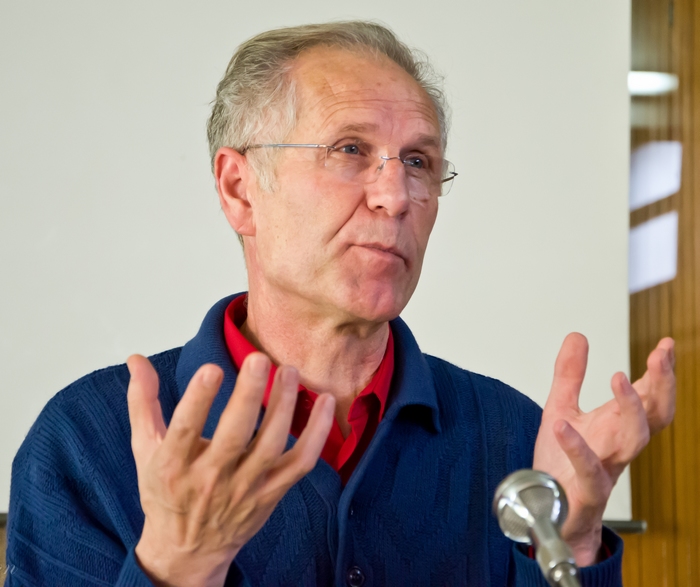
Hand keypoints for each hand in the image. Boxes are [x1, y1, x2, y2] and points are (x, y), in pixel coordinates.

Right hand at [126, 353, 334, 586]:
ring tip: (287, 371)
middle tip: (258, 359)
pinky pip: (301, 463)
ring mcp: (245, 488)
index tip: (212, 369)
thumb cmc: (166, 493)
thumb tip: (137, 359)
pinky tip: (324, 402)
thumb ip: (143, 401)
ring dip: (282, 406)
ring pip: (271, 446)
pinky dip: (317, 433)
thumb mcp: (144, 449)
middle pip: (234, 437)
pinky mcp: (271, 493)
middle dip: (247, 396)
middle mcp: (209, 480)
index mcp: (173, 466)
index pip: (184, 431)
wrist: (187, 551)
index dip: (198, 400)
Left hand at [532, 333, 674, 565]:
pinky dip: (576, 447)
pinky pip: (587, 469)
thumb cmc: (561, 464)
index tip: (666, 343)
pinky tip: (561, 426)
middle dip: (662, 384)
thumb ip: (570, 375)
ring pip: (634, 440)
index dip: (660, 371)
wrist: (548, 510)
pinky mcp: (586, 490)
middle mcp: (618, 445)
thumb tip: (577, 335)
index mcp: (616, 425)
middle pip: (655, 415)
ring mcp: (606, 467)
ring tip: (618, 377)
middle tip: (660, 355)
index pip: (649, 395)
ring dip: (631, 408)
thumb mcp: (560, 408)